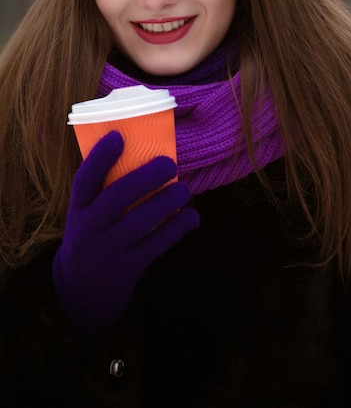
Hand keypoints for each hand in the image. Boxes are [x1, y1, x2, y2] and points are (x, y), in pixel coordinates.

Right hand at [52, 130, 198, 334]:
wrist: (79, 293)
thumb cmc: (93, 238)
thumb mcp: (88, 216)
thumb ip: (106, 192)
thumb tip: (148, 156)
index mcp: (78, 209)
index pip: (84, 180)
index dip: (99, 158)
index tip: (117, 137)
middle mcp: (88, 229)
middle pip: (115, 198)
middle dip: (144, 178)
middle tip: (169, 164)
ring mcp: (107, 251)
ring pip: (139, 222)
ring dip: (167, 202)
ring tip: (184, 190)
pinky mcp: (127, 269)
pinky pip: (156, 245)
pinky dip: (177, 228)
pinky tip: (191, 217)